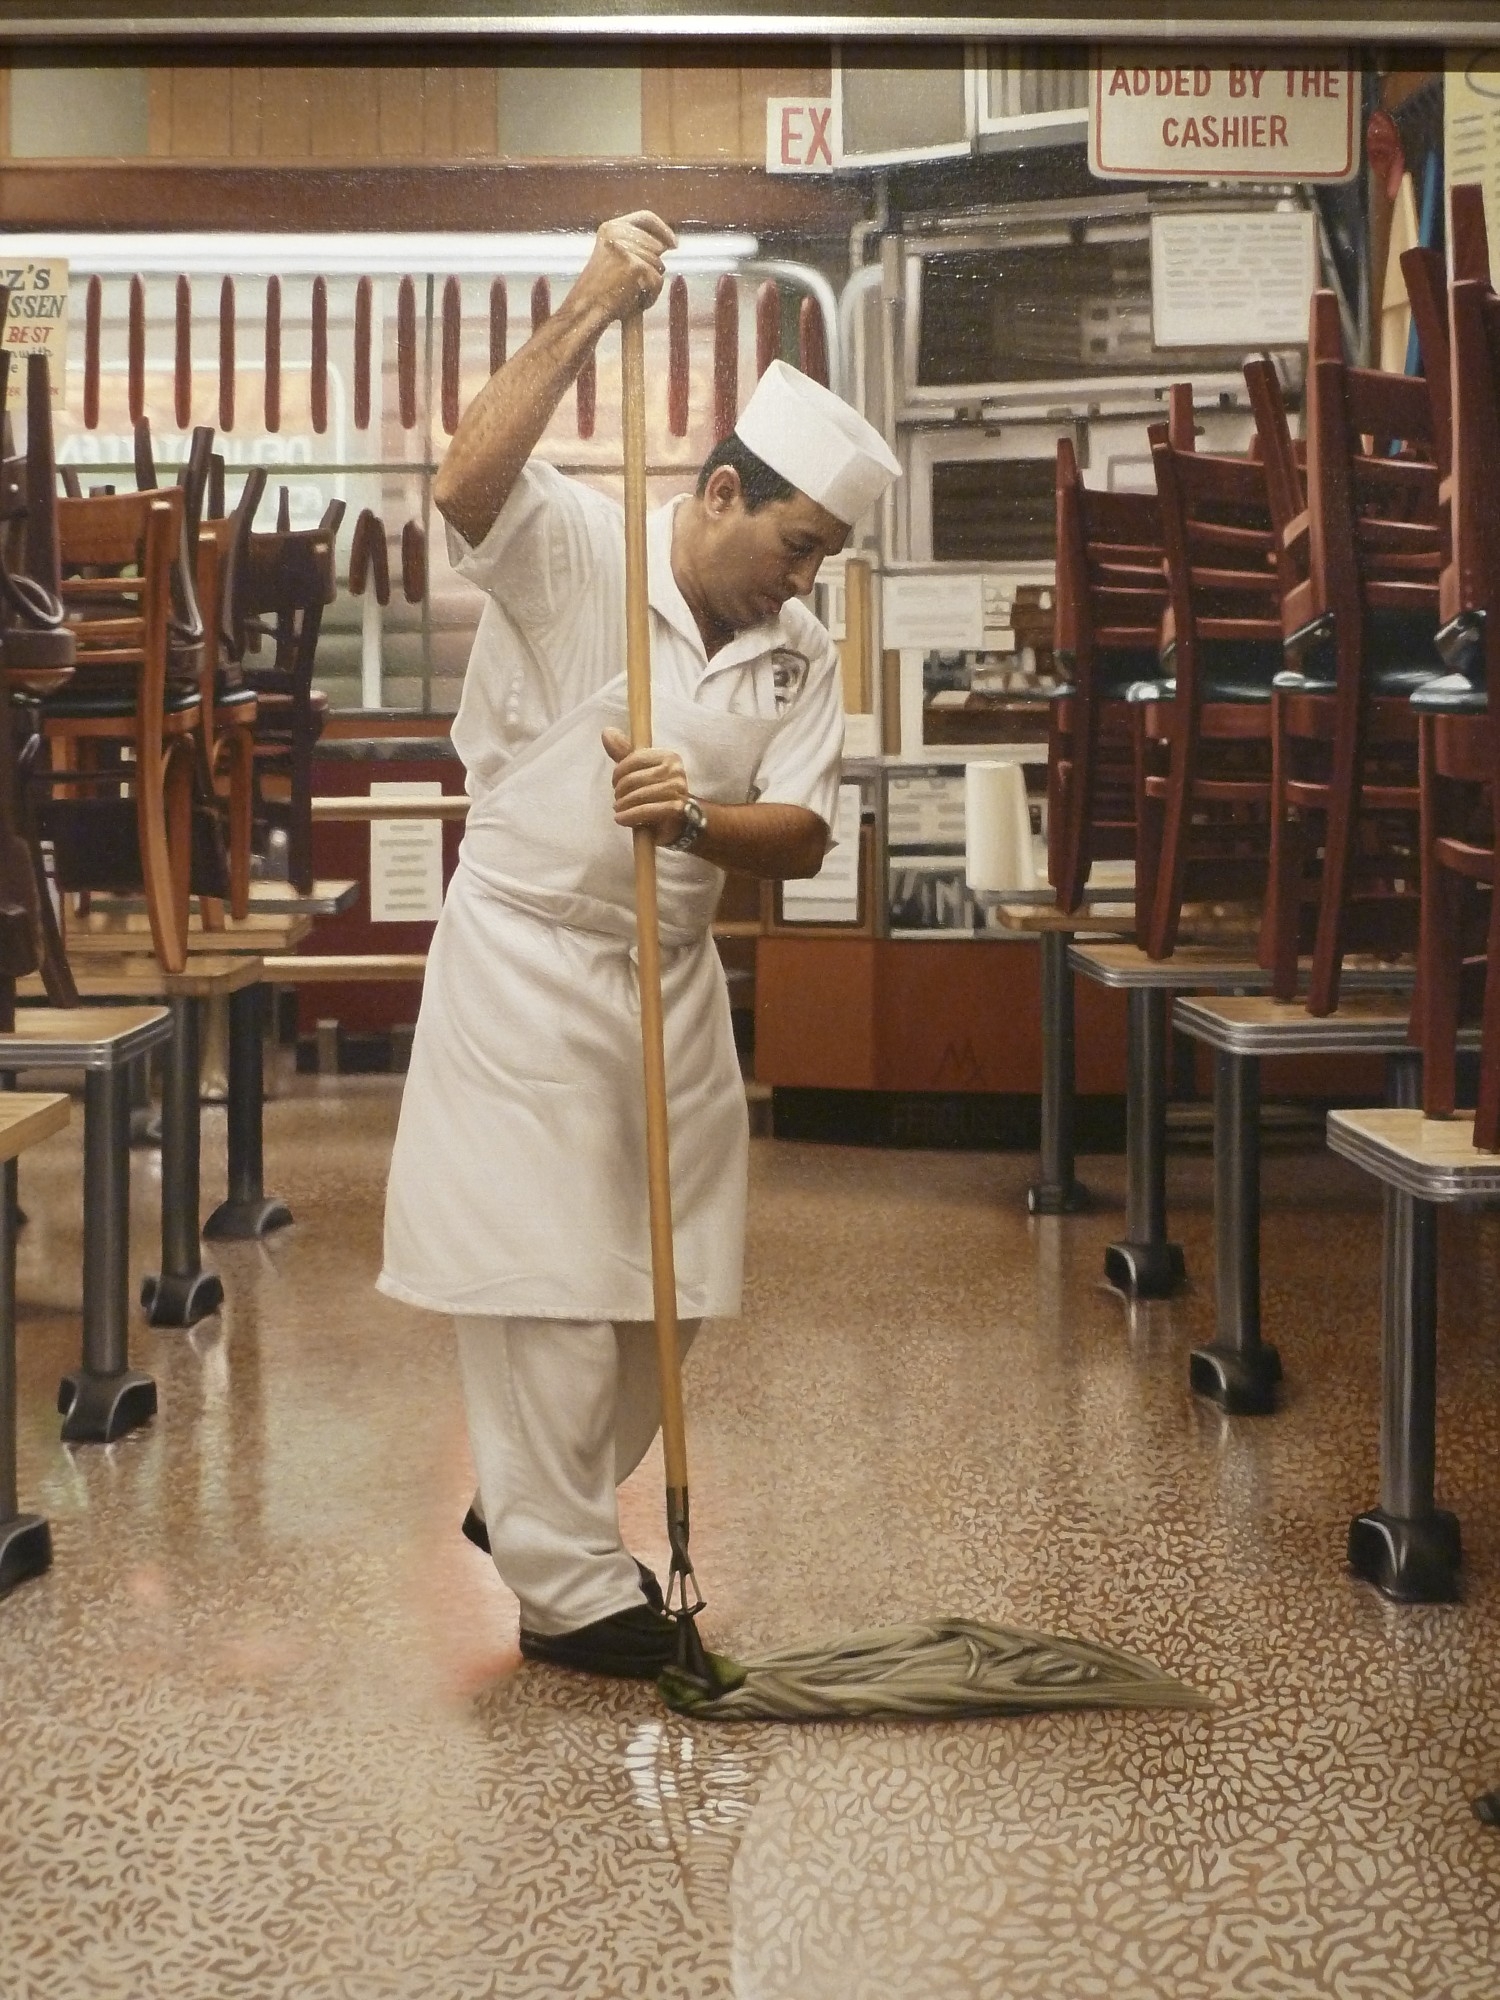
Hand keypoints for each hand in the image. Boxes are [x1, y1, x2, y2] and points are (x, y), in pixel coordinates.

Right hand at [572, 213, 677, 327]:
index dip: (663, 230)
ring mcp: (627, 249)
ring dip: (650, 284)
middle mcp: (618, 233)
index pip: (646, 218)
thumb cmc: (603, 290)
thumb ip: (637, 245)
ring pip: (660, 266)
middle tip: (632, 284)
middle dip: (653, 267)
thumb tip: (668, 243)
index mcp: (611, 228)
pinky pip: (657, 281)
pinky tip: (633, 301)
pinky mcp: (636, 266)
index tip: (674, 244)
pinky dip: (650, 296)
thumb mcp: (616, 257)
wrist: (587, 310)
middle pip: (658, 246)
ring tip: (629, 293)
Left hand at [602, 727, 690, 843]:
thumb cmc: (659, 795)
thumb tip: (606, 731)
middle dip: (620, 791)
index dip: (619, 772)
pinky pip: (646, 810)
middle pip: (634, 778)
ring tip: (619, 810)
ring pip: (639, 795)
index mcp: (669, 757)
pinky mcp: (677, 809)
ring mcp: (678, 790)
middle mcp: (676, 771)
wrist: (683, 821)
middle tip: (617, 800)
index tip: (614, 784)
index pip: (635, 759)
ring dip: (623, 805)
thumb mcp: (641, 772)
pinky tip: (621, 819)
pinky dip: (630, 816)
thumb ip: (624, 753)